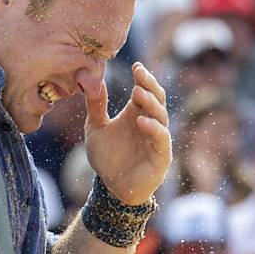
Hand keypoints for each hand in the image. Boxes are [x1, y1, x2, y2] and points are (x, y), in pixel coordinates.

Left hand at [84, 62, 171, 205]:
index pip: (145, 91)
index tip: (136, 66)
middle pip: (157, 99)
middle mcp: (150, 123)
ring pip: (161, 116)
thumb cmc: (107, 158)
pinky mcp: (161, 156)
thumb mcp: (95, 129)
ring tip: (138, 93)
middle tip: (139, 73)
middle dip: (150, 85)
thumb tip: (93, 81)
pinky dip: (154, 129)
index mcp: (136, 114)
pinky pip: (161, 139)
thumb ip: (96, 107)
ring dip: (151, 103)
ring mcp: (157, 139)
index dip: (143, 78)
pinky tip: (141, 121)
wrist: (111, 188)